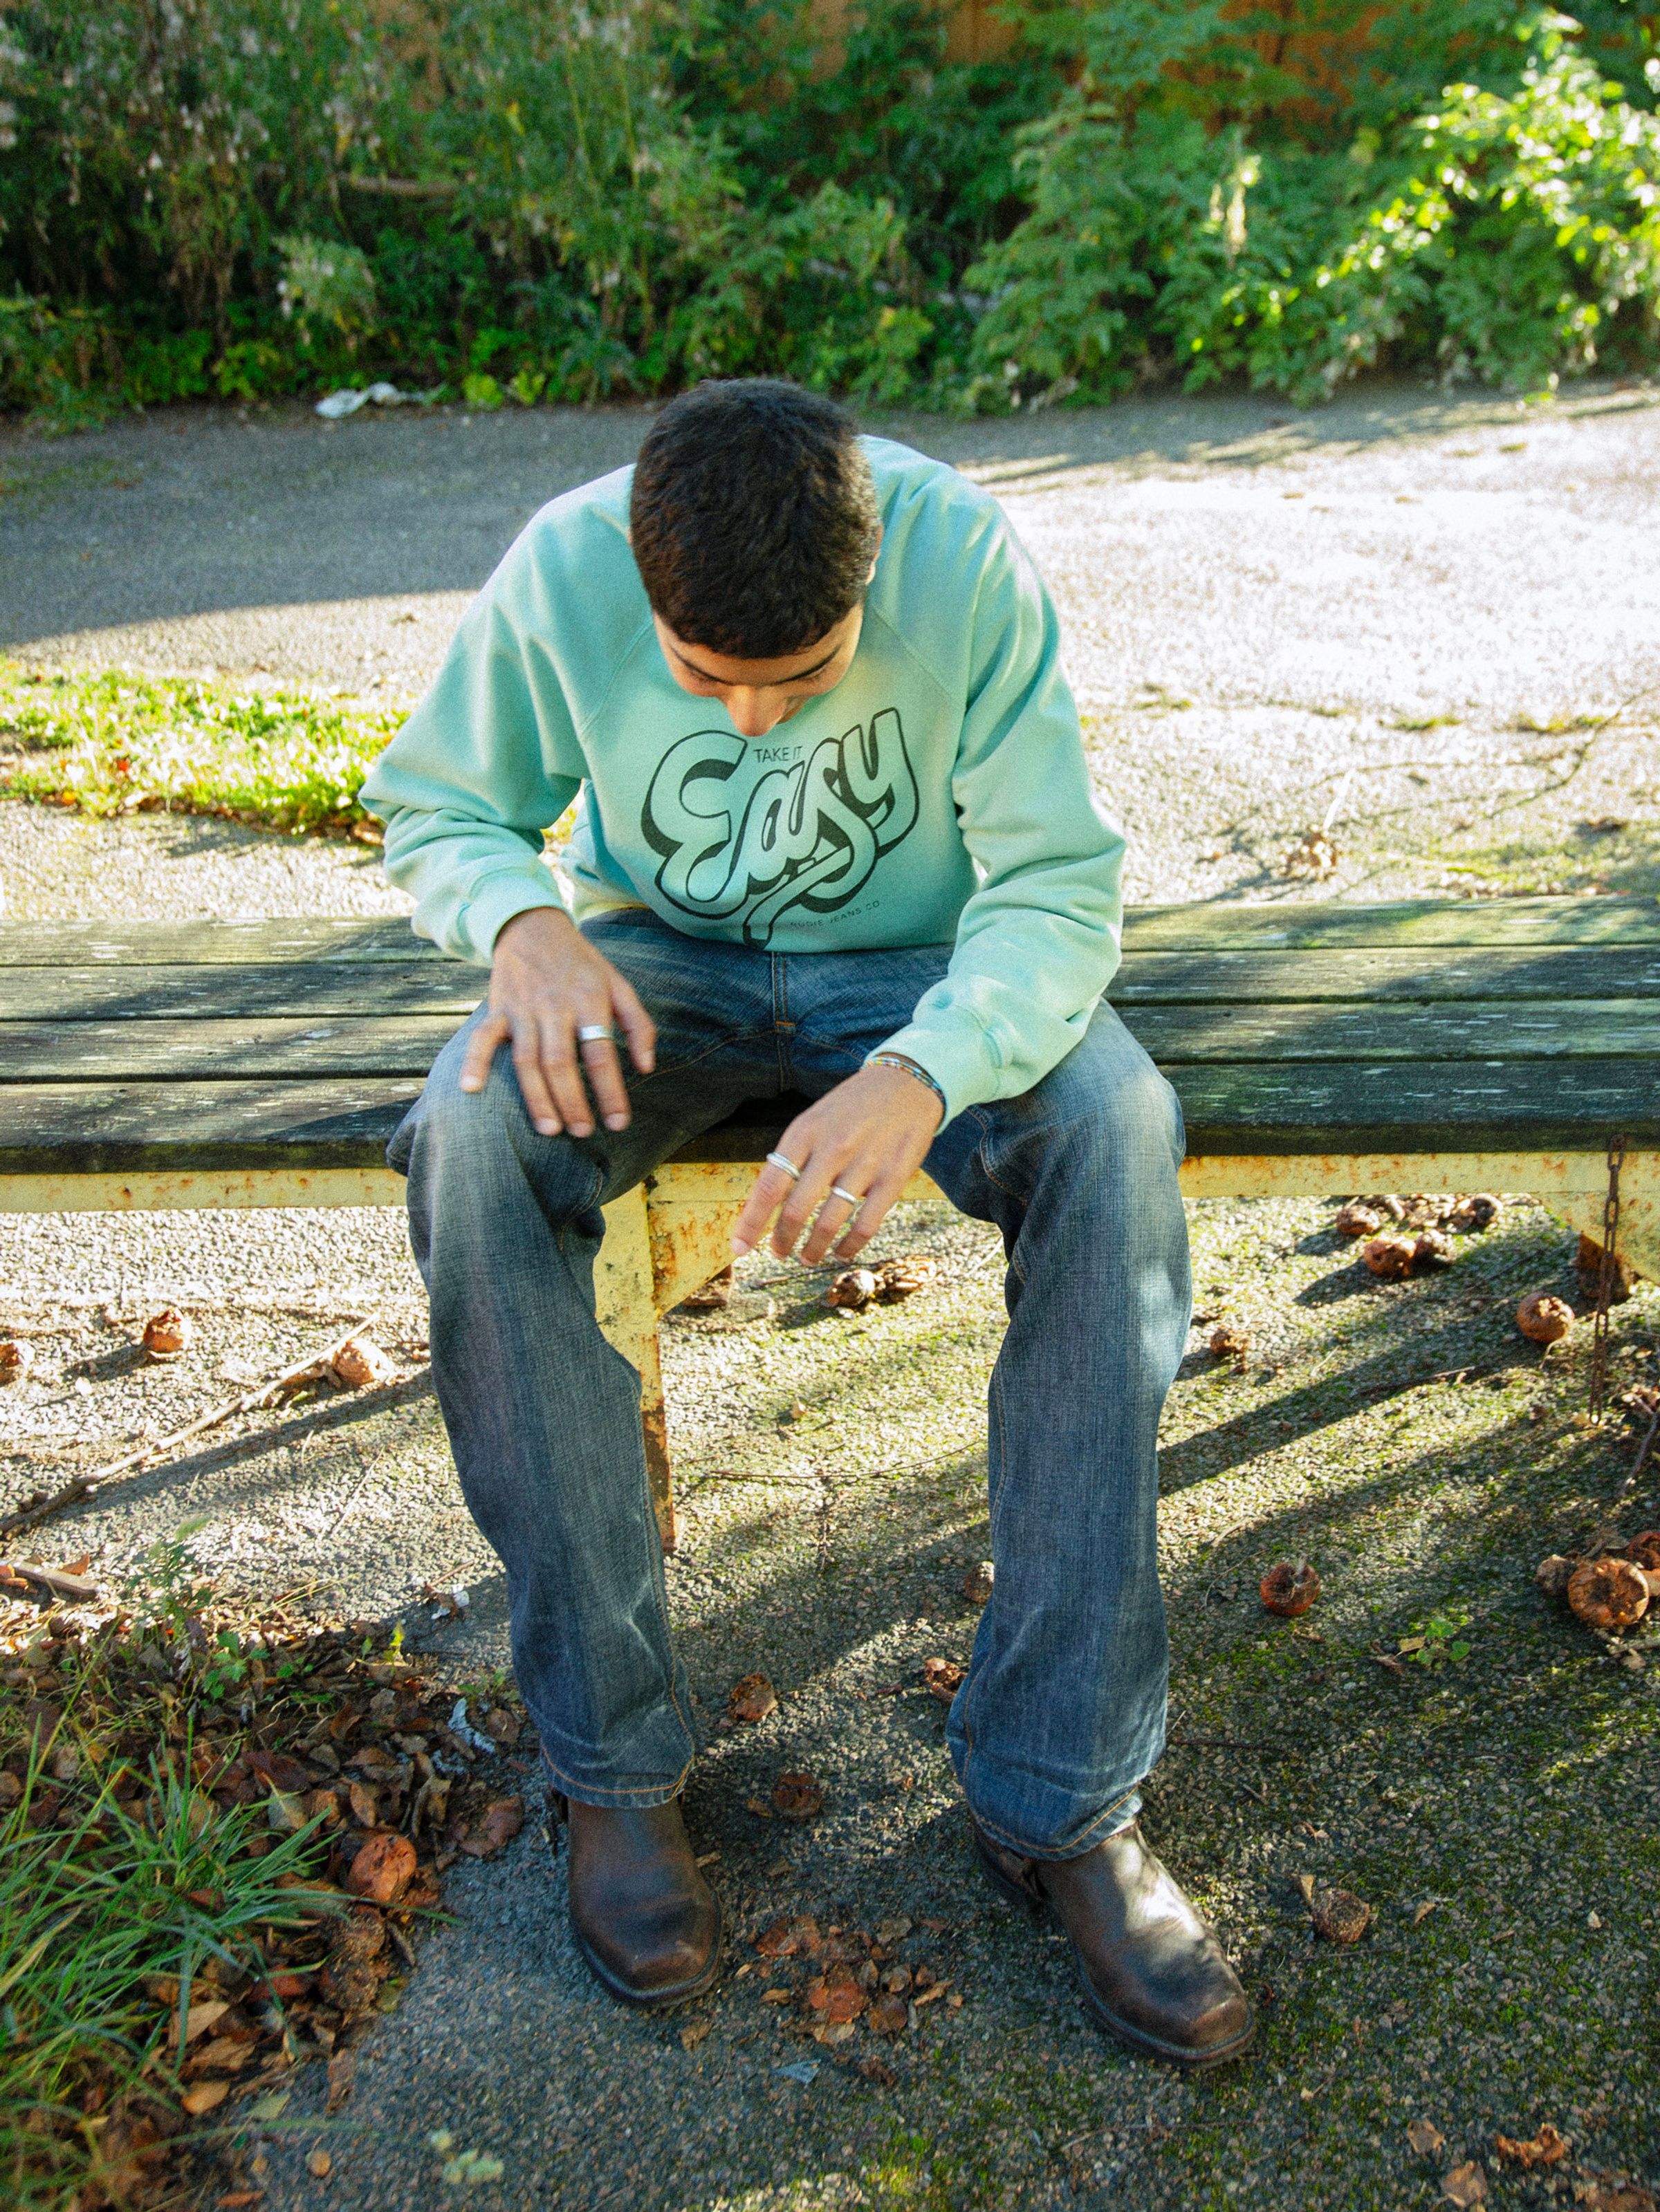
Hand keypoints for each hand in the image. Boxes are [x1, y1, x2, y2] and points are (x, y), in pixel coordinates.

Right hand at [459, 906, 655, 1137]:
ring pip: (527, 1060)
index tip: (617, 1122)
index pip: (601, 1054)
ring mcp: (523, 1009)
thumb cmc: (582, 965)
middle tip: (582, 1132)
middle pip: (562, 1062)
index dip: (610, 1091)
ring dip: (537, 1097)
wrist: (534, 927)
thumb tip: (646, 1067)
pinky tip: (470, 1089)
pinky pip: (482, 1038)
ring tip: (550, 1129)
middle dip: (572, 1101)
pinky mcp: (498, 1010)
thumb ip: (638, 1025)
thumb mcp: (619, 985)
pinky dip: (474, 1062)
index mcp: (589, 1000)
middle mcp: (555, 1006)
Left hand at [731, 1061, 943, 1265]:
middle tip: (779, 1253)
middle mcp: (832, 1148)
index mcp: (804, 1132)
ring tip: (807, 1258)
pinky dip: (850, 1247)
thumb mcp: (814, 1119)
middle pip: (796, 1210)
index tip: (739, 1248)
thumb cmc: (851, 1106)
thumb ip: (793, 1156)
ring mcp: (865, 1164)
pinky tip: (842, 1253)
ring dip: (814, 1249)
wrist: (907, 1082)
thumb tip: (768, 1202)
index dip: (751, 1223)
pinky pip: (866, 1225)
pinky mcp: (894, 1177)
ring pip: (830, 1223)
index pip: (769, 1187)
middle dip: (783, 1240)